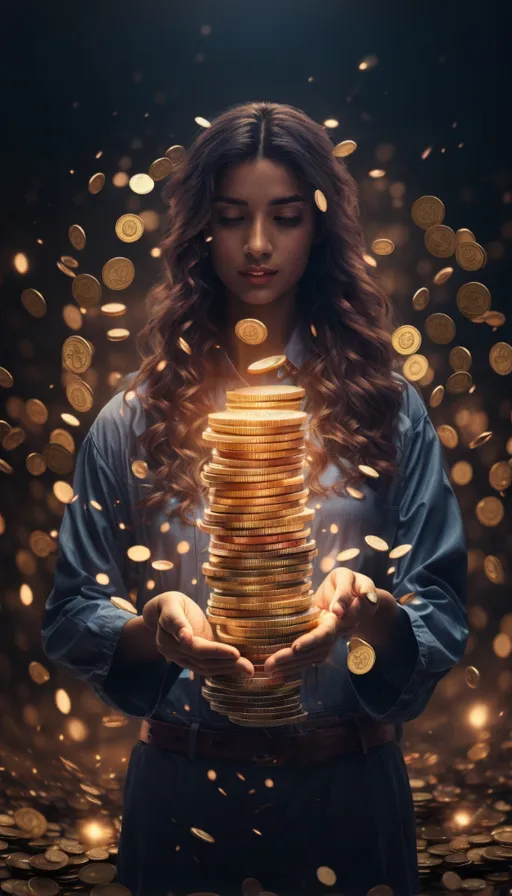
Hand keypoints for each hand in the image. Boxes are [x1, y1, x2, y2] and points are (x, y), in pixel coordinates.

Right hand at [143, 591, 254, 679]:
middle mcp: (175, 653)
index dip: (216, 651)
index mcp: (169, 639)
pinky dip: (222, 669)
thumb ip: (176, 621)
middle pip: (203, 661)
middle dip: (227, 663)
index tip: (235, 653)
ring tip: (247, 669)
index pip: (196, 648)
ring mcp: (182, 659)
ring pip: (205, 668)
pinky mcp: (191, 660)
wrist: (163, 612)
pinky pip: (206, 668)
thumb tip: (185, 638)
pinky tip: (237, 668)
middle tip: (249, 666)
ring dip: (227, 669)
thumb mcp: (171, 605)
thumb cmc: (171, 604)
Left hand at [263, 567, 380, 676]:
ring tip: (268, 671)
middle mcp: (333, 634)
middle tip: (269, 665)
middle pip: (312, 650)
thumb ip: (345, 593)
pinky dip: (291, 669)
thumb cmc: (350, 582)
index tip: (296, 647)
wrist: (356, 593)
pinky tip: (275, 677)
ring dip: (288, 666)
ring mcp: (325, 641)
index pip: (324, 633)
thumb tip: (338, 610)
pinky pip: (305, 658)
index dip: (311, 641)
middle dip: (291, 659)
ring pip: (308, 658)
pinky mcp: (317, 642)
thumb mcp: (348, 580)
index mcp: (339, 620)